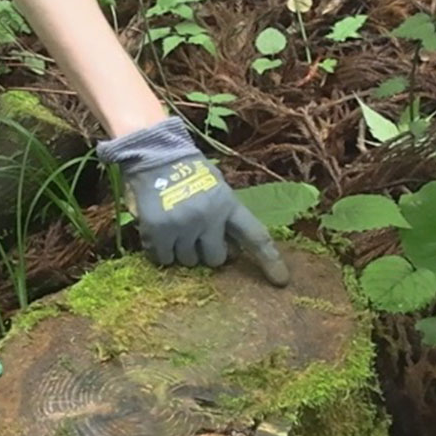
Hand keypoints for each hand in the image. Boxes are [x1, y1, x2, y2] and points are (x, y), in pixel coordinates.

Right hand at [95, 117, 290, 286]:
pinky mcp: (158, 231)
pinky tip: (158, 231)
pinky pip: (163, 258)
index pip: (256, 236)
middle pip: (215, 259)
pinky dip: (160, 250)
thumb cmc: (188, 171)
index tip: (281, 281)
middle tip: (195, 236)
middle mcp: (209, 217)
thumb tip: (234, 251)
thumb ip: (226, 216)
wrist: (154, 154)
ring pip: (187, 261)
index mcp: (228, 204)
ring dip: (181, 251)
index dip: (270, 260)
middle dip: (206, 252)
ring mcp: (183, 225)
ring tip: (173, 227)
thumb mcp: (216, 188)